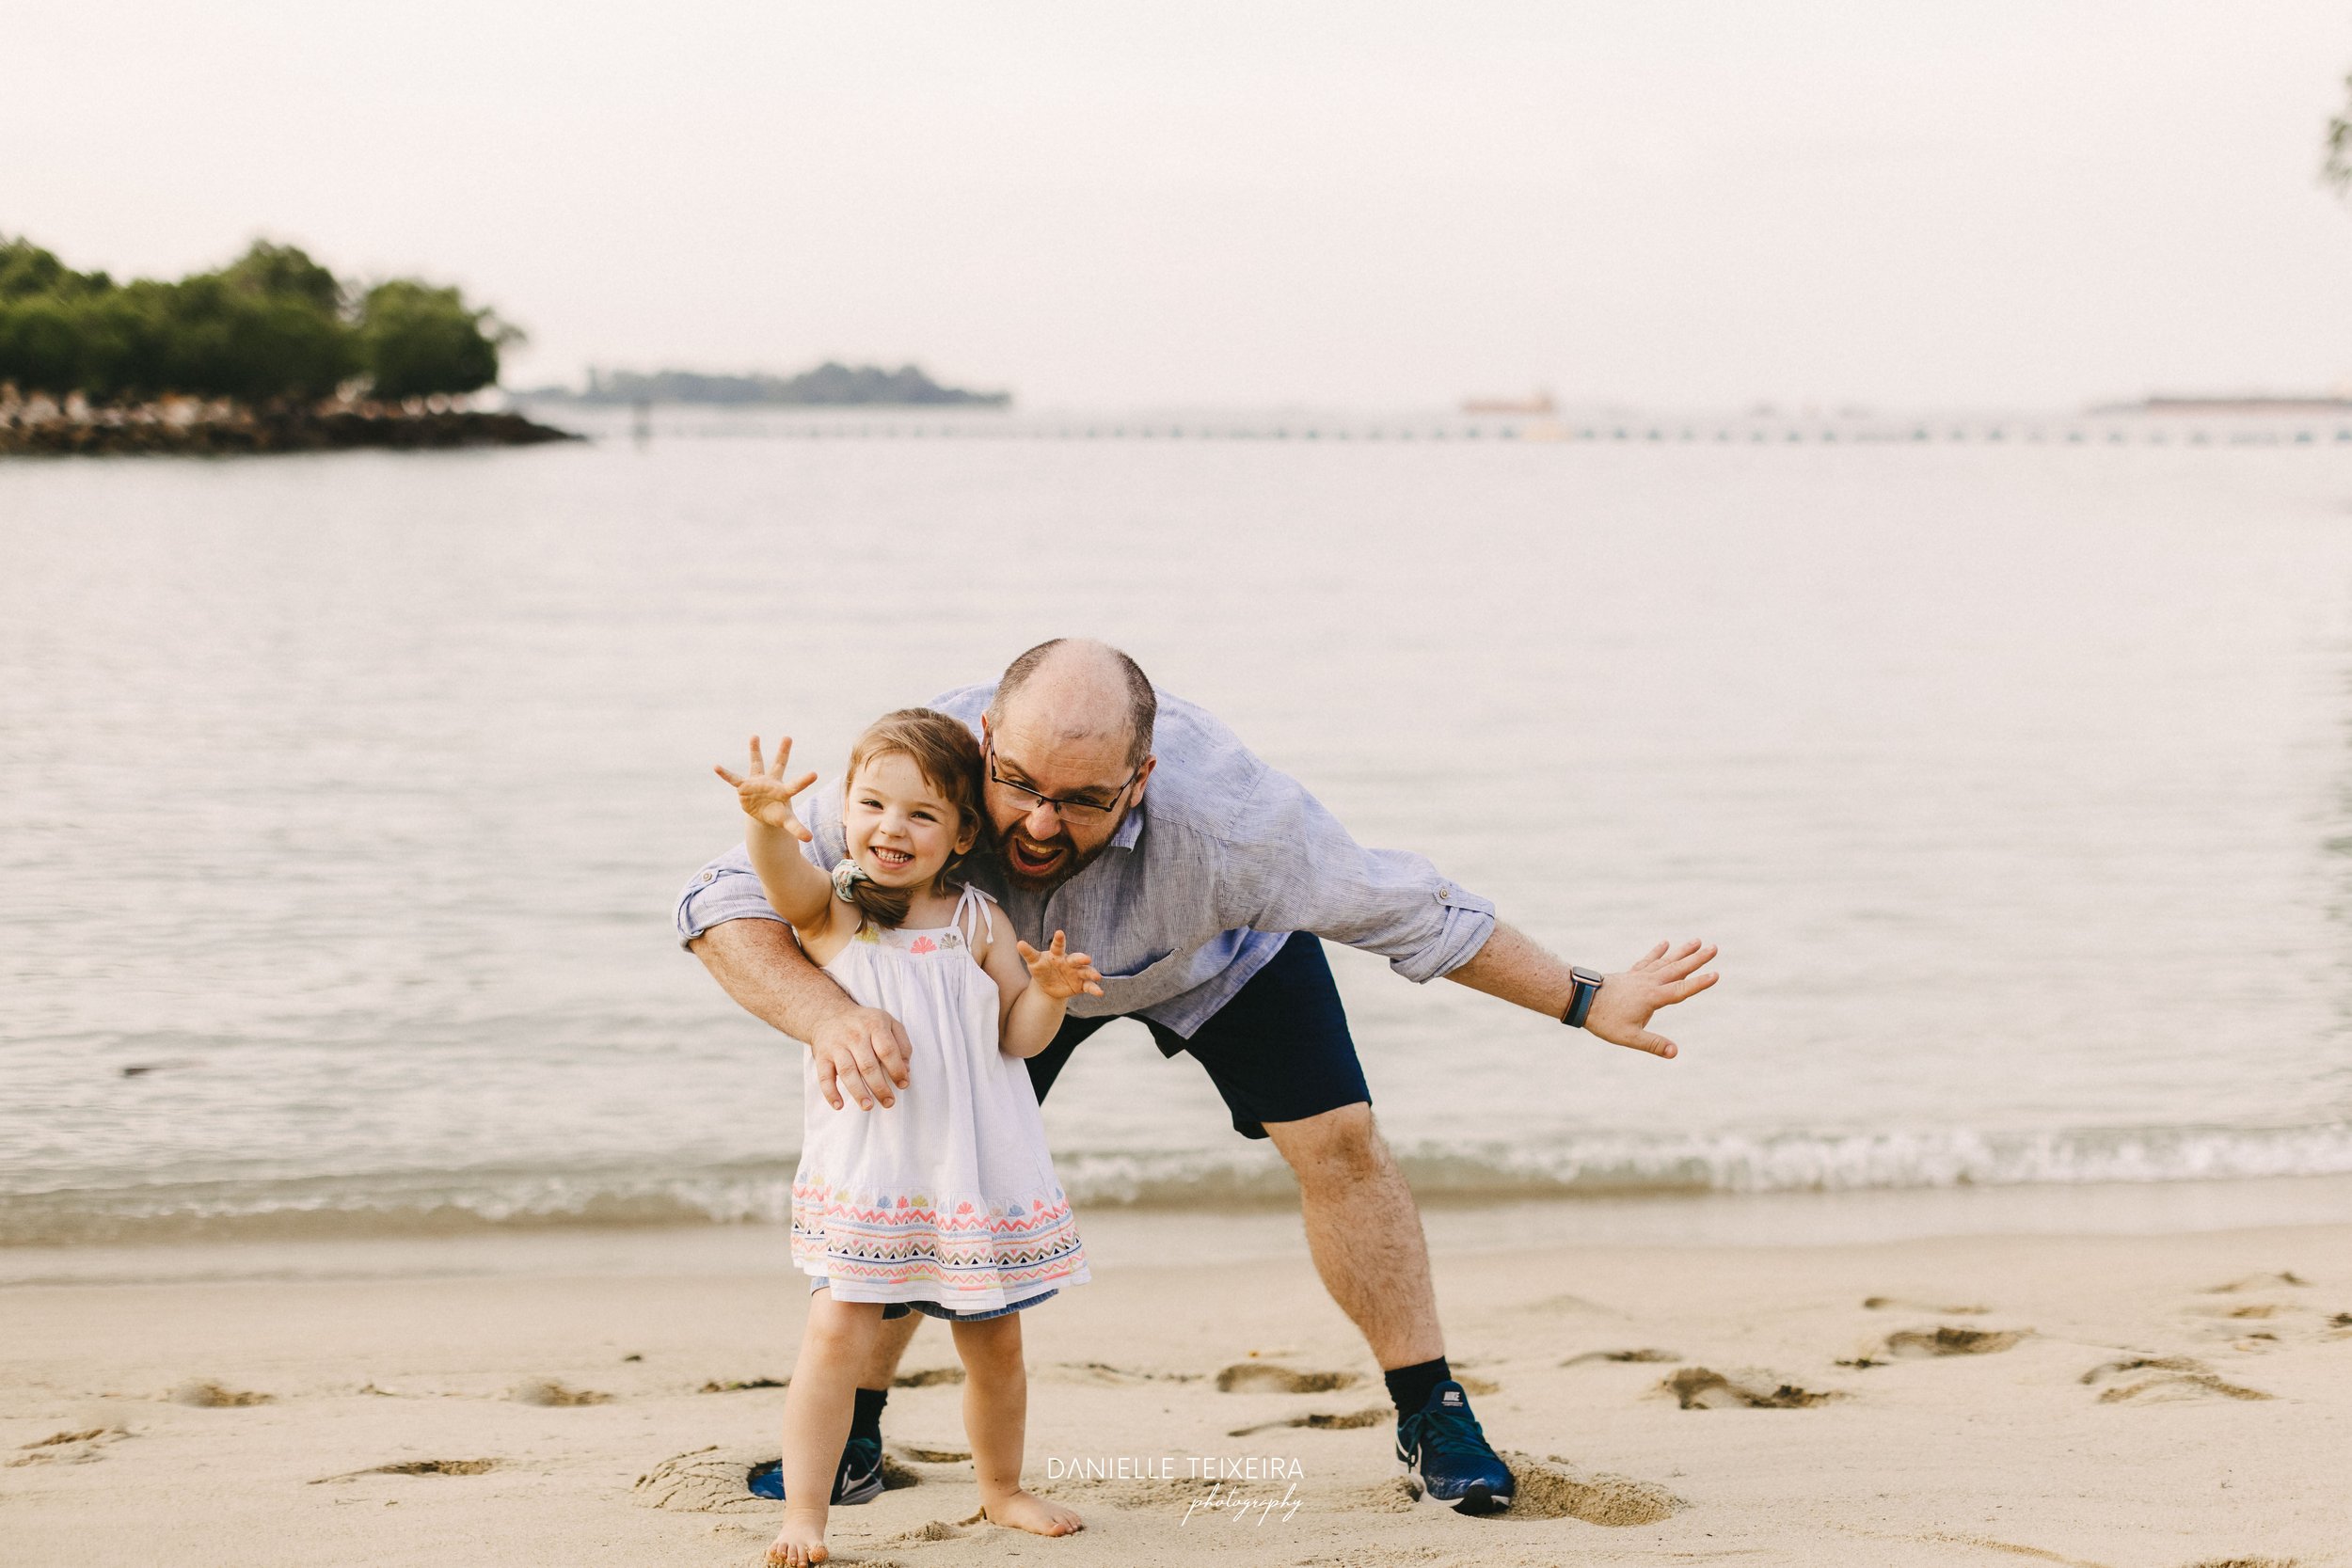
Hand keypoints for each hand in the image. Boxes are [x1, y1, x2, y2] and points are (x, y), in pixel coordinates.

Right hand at [714, 735, 818, 840]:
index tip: (815, 774)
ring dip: (755, 750)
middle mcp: (772, 782)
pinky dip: (725, 774)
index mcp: (784, 791)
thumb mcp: (787, 822)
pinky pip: (733, 779)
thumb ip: (797, 828)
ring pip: (757, 763)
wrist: (764, 813)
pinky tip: (716, 766)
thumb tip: (809, 839)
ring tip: (755, 736)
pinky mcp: (744, 787)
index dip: (804, 781)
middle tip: (788, 737)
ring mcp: (758, 782)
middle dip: (783, 752)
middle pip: (779, 765)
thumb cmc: (778, 814)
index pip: (795, 786)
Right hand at [809, 1005, 913, 1110]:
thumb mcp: (889, 1023)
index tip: (903, 1084)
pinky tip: (839, 1105)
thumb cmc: (865, 1024)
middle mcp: (855, 1035)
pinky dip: (830, 1093)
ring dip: (858, 1092)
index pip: (888, 1050)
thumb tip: (906, 1070)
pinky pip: (824, 1077)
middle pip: (868, 1065)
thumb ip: (902, 1044)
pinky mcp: (822, 1056)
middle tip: (889, 1103)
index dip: (897, 1069)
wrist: (829, 1014)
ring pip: (848, 1072)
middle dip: (880, 1087)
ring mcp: (837, 1046)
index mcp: (874, 1025)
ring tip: (868, 1106)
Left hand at [1015, 931, 1104, 1001]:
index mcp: (1057, 954)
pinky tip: (1100, 992)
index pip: (1058, 945)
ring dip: (1092, 973)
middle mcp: (1070, 962)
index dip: (1059, 939)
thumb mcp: (1034, 962)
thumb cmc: (1041, 969)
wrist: (1048, 986)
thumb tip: (1019, 943)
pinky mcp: (1082, 984)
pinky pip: (1089, 986)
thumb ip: (1028, 953)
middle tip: (1086, 959)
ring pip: (1087, 971)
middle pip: (1077, 958)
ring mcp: (1077, 972)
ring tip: (1097, 977)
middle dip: (1081, 958)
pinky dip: (1095, 989)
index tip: (1059, 933)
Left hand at [1583, 940, 1718, 1058]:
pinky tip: (1665, 943)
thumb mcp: (1629, 1037)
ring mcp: (1640, 976)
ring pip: (1665, 961)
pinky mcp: (1631, 975)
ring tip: (1697, 941)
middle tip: (1715, 947)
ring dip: (1682, 952)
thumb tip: (1675, 1052)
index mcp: (1652, 997)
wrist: (1581, 1000)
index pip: (1681, 990)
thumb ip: (1653, 1044)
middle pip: (1678, 969)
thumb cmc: (1605, 1020)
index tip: (1716, 974)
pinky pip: (1647, 961)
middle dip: (1697, 959)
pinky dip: (1657, 952)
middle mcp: (1649, 983)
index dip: (1699, 983)